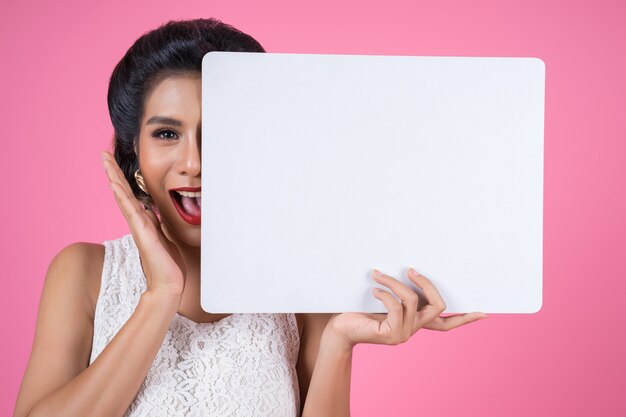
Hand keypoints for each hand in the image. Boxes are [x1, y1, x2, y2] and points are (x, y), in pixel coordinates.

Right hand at [101, 150, 185, 299]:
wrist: (169, 284)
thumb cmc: (169, 263)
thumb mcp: (166, 235)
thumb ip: (157, 223)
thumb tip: (152, 210)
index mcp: (144, 222)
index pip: (130, 196)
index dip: (122, 179)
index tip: (114, 164)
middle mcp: (138, 222)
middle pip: (122, 192)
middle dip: (113, 173)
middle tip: (104, 154)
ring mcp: (138, 227)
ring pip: (123, 198)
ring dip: (114, 178)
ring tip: (105, 162)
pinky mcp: (143, 233)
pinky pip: (130, 210)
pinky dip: (122, 196)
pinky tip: (114, 184)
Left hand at [325, 268, 486, 349]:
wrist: (339, 328)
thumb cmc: (360, 308)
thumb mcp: (385, 297)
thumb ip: (401, 291)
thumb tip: (411, 268)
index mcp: (416, 322)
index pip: (446, 324)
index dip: (466, 318)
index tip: (484, 313)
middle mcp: (414, 330)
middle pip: (439, 306)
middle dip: (427, 284)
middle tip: (411, 269)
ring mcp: (404, 334)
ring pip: (413, 301)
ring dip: (395, 283)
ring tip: (377, 275)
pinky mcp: (392, 335)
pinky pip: (397, 306)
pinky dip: (386, 293)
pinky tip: (373, 290)